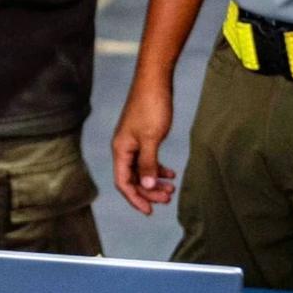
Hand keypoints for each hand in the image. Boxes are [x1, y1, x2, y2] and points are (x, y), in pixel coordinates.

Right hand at [112, 78, 176, 214]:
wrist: (155, 81)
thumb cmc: (151, 106)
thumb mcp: (151, 138)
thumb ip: (148, 163)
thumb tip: (147, 185)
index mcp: (120, 149)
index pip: (123, 182)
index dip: (135, 198)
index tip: (150, 211)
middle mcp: (123, 148)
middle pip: (133, 179)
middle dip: (149, 191)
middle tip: (168, 199)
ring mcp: (133, 142)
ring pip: (141, 170)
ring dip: (155, 181)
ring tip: (172, 189)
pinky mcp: (142, 136)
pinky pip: (147, 159)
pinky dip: (158, 168)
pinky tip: (171, 173)